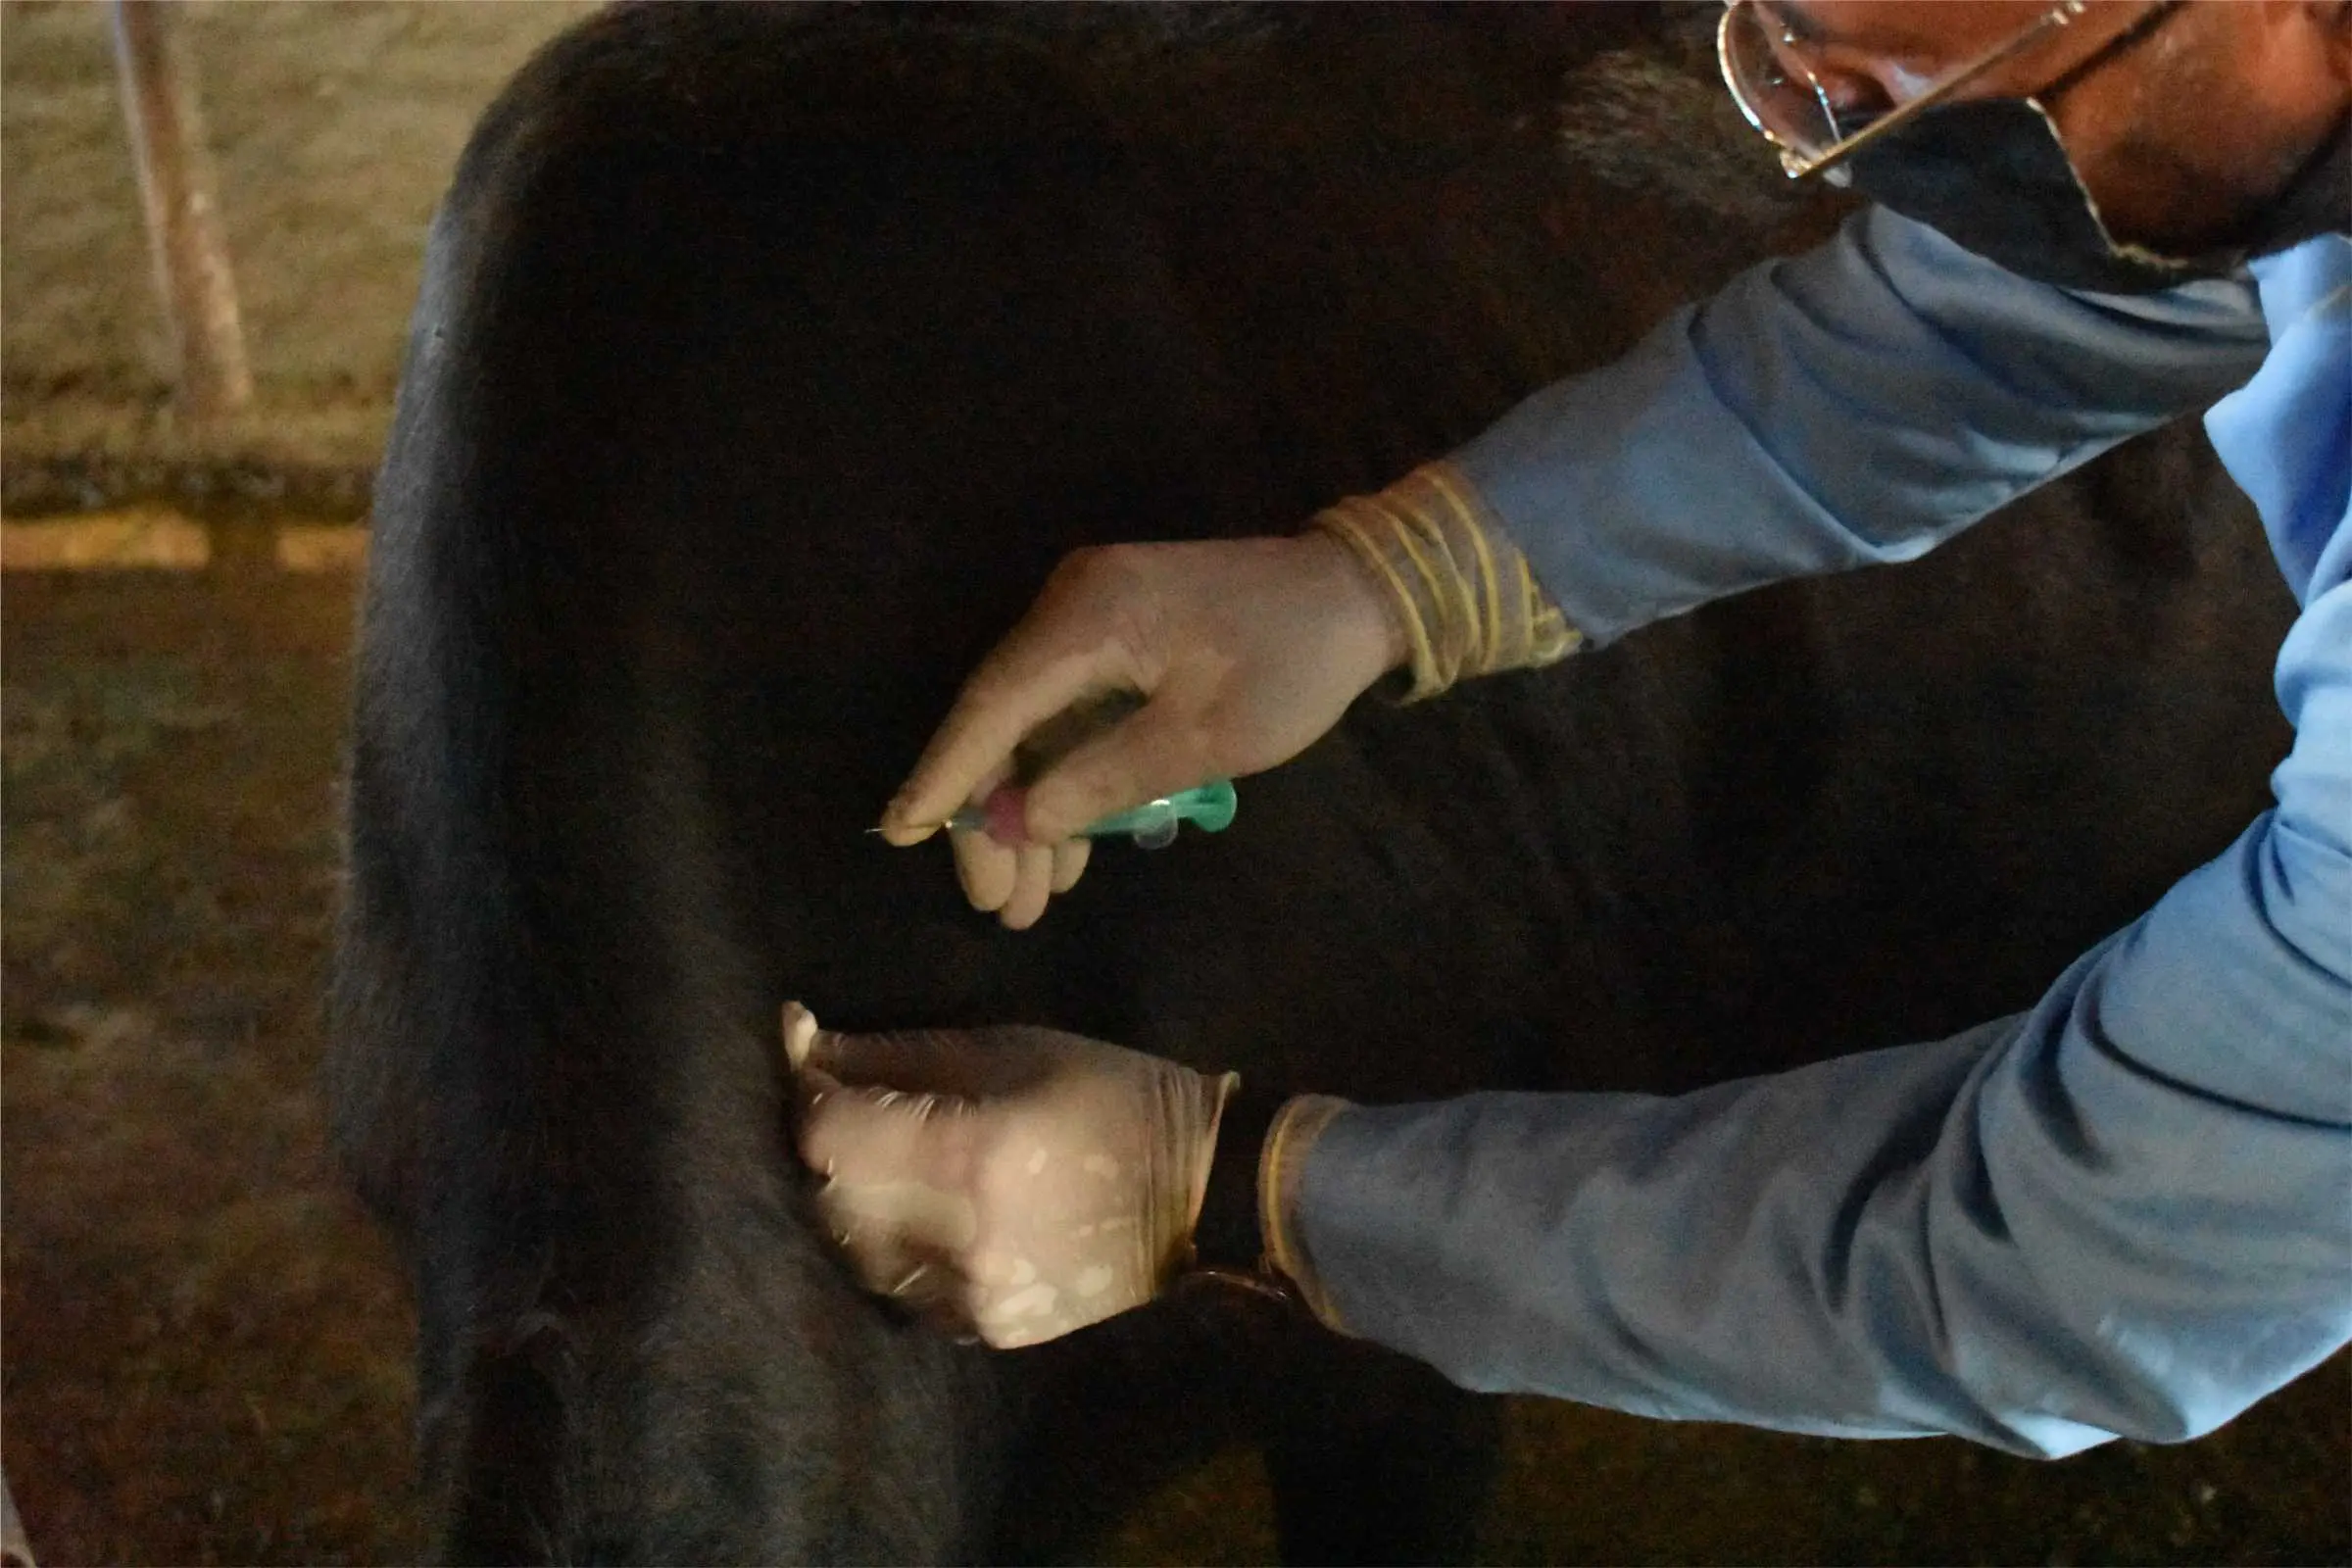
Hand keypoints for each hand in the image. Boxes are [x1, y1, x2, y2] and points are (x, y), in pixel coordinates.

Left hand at [784, 1003, 1234, 1347]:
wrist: (1202, 1194)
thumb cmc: (1108, 1095)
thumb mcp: (1007, 1050)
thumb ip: (897, 1056)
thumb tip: (803, 1044)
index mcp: (968, 1154)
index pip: (828, 1136)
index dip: (807, 1092)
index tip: (811, 1057)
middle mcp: (959, 1238)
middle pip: (831, 1199)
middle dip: (830, 1146)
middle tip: (854, 1105)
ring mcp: (972, 1298)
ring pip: (855, 1253)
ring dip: (856, 1202)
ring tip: (890, 1160)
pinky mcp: (988, 1331)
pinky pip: (902, 1289)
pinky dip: (897, 1249)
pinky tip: (931, 1214)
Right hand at [876, 533, 1404, 927]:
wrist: (1359, 594)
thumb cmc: (1291, 664)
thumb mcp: (1204, 737)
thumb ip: (1105, 779)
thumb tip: (1022, 820)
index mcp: (1089, 617)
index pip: (992, 704)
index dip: (946, 775)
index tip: (903, 833)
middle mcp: (1072, 607)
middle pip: (1002, 720)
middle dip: (994, 817)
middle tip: (994, 904)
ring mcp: (1093, 619)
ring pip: (1033, 725)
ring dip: (1031, 810)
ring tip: (1027, 901)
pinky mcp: (1118, 638)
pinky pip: (1069, 714)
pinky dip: (1065, 780)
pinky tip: (1067, 852)